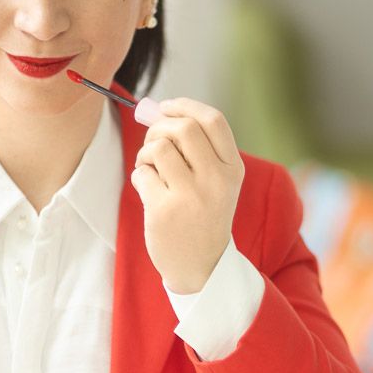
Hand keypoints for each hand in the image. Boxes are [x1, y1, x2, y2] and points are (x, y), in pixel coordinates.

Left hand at [131, 97, 243, 292]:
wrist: (201, 266)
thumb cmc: (203, 215)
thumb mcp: (215, 181)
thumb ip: (192, 146)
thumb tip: (153, 108)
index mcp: (232, 169)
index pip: (213, 120)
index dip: (185, 106)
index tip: (166, 107)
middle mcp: (216, 180)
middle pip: (183, 128)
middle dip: (159, 128)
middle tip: (153, 142)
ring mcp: (190, 196)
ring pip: (158, 148)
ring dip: (146, 153)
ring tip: (149, 168)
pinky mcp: (164, 211)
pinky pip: (142, 173)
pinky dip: (139, 176)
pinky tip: (148, 190)